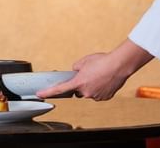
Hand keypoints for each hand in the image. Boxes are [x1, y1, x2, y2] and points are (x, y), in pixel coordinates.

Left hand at [35, 39, 152, 100]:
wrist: (119, 65)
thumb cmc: (102, 61)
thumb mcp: (83, 61)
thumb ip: (75, 68)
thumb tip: (74, 72)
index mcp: (78, 82)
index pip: (59, 89)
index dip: (48, 92)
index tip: (40, 95)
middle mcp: (86, 92)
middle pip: (77, 91)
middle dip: (80, 84)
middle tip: (87, 75)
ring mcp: (95, 96)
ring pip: (88, 93)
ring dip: (90, 86)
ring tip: (98, 76)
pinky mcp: (104, 98)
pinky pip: (97, 94)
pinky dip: (99, 89)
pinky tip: (103, 81)